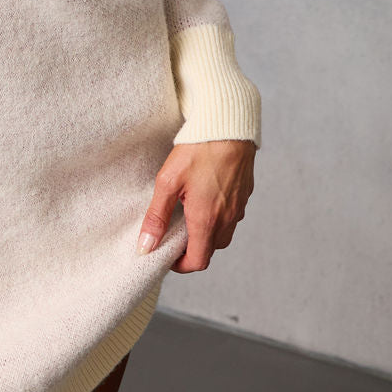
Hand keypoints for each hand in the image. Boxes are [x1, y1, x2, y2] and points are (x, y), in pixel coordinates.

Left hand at [136, 140, 255, 272]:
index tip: (167, 254)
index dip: (181, 265)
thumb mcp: (168, 181)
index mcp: (207, 219)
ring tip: (187, 214)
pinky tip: (204, 197)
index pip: (198, 261)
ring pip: (223, 235)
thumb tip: (146, 246)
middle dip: (192, 249)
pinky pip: (232, 217)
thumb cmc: (197, 150)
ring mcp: (239, 207)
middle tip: (174, 232)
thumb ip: (156, 216)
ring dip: (206, 234)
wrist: (229, 126)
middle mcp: (227, 218)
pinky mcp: (245, 194)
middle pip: (211, 250)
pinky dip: (218, 217)